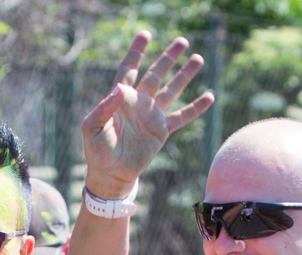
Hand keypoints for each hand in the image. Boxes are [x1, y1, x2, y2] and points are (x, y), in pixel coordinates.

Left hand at [81, 33, 213, 198]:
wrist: (111, 173)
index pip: (129, 68)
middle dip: (169, 57)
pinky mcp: (162, 131)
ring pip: (172, 90)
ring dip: (185, 75)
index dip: (136, 52)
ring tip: (198, 58)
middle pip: (156, 74)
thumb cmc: (97, 150)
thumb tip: (121, 87)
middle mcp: (139, 102)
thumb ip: (104, 107)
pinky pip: (182, 116)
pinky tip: (210, 96)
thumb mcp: (92, 127)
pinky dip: (196, 107)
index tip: (145, 35)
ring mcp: (152, 115)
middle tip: (183, 41)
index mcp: (121, 98)